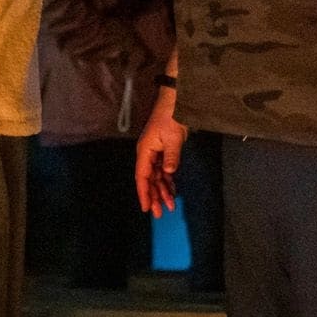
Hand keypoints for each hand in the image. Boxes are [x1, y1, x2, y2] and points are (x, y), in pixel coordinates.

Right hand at [134, 95, 187, 214]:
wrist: (174, 103)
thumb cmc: (170, 118)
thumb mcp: (173, 138)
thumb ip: (171, 156)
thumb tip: (168, 172)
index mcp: (145, 151)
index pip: (142, 177)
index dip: (144, 193)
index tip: (146, 208)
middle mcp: (147, 155)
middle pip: (149, 180)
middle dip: (154, 197)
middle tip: (161, 213)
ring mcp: (155, 154)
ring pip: (157, 177)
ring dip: (163, 191)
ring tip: (170, 206)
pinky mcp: (163, 152)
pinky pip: (164, 171)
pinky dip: (168, 182)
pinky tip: (172, 191)